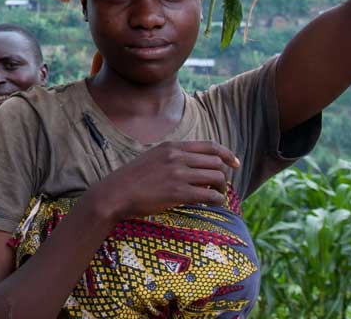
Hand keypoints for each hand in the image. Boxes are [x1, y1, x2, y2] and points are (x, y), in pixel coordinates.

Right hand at [92, 141, 239, 220]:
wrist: (115, 193)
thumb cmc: (132, 179)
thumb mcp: (153, 158)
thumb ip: (173, 157)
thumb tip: (195, 166)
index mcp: (172, 147)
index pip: (210, 145)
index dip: (227, 154)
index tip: (235, 164)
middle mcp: (177, 157)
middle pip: (216, 162)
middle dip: (223, 175)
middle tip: (220, 187)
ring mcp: (178, 174)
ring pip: (216, 178)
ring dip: (221, 189)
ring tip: (216, 196)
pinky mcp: (178, 193)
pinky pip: (209, 195)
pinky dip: (216, 200)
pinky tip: (211, 205)